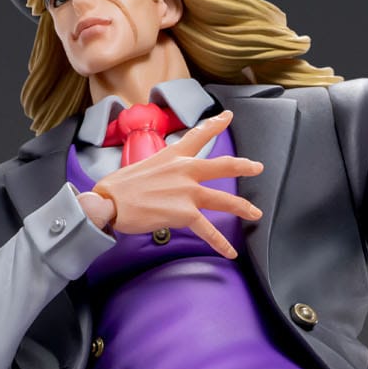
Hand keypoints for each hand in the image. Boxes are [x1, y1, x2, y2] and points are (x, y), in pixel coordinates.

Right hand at [87, 109, 264, 257]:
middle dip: (243, 166)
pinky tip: (230, 252)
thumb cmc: (119, 188)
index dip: (215, 124)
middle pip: (222, 165)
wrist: (110, 202)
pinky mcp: (185, 212)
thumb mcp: (143, 168)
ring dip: (242, 207)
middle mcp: (184, 170)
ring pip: (223, 198)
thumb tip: (165, 185)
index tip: (228, 116)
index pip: (198, 135)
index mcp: (172, 156)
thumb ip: (161, 173)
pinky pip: (208, 230)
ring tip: (255, 213)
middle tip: (257, 167)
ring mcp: (187, 191)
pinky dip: (220, 243)